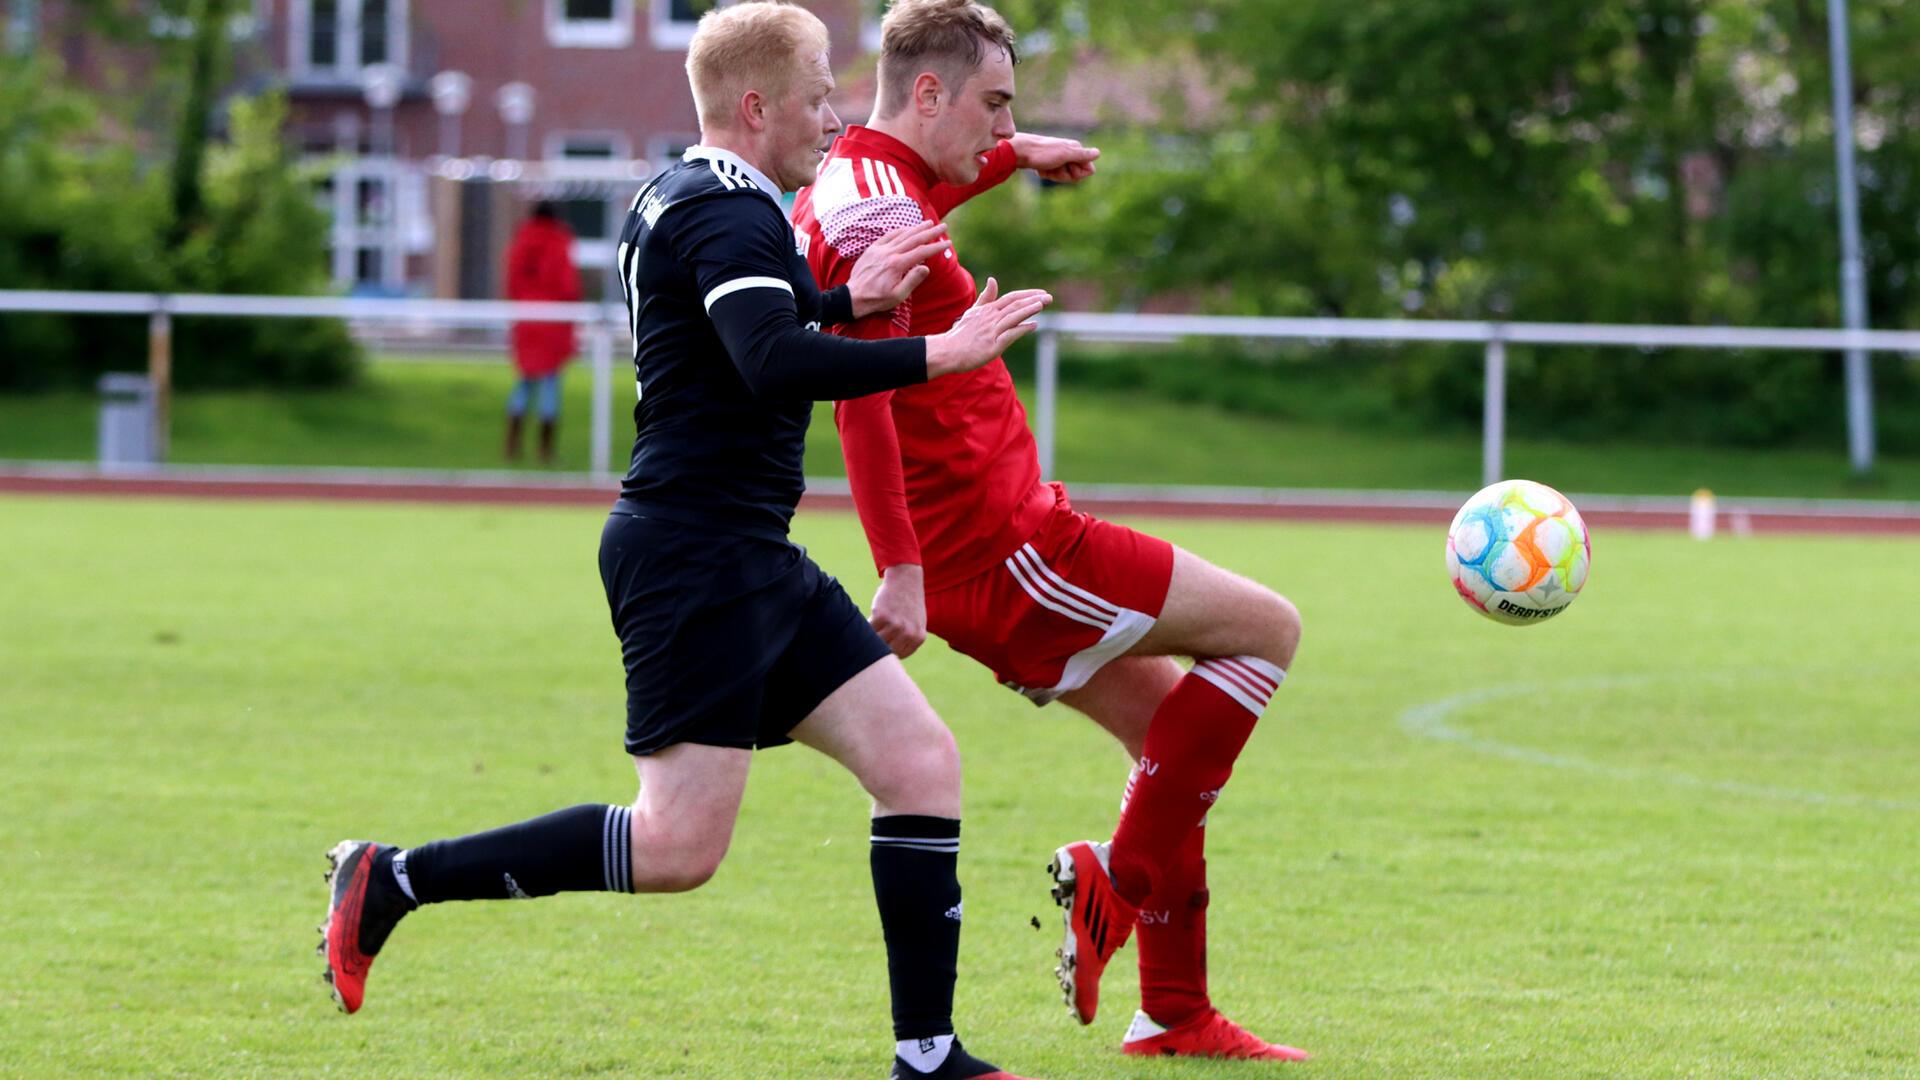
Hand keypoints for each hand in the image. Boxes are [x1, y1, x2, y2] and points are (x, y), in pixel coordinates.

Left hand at [846, 220, 951, 318]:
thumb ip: (912, 280)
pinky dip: (900, 230)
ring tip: (928, 223)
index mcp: (897, 264)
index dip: (936, 246)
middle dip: (931, 232)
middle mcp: (889, 253)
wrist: (854, 296)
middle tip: (943, 226)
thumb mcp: (898, 296)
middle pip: (914, 238)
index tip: (948, 242)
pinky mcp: (872, 249)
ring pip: (902, 234)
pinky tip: (907, 228)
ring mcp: (880, 249)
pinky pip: (888, 235)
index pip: (922, 251)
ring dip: (917, 227)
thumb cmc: (877, 299)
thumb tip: (926, 267)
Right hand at [870, 564, 926, 657]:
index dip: (888, 653)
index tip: (881, 648)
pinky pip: (869, 629)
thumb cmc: (909, 602)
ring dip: (871, 638)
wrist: (906, 579)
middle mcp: (908, 633)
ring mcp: (895, 625)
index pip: (899, 655)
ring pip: (877, 642)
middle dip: (878, 648)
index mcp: (918, 637)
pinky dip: (866, 627)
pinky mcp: (881, 616)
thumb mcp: (916, 623)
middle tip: (871, 645)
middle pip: (887, 652)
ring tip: (868, 634)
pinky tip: (868, 621)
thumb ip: (908, 640)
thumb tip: (889, 658)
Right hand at [924, 278, 1051, 378]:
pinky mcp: (992, 345)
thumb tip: (993, 279)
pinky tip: (1032, 325)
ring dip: (1029, 310)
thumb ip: (986, 297)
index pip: (1011, 298)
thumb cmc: (962, 334)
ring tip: (1042, 304)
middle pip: (1015, 305)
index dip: (1027, 295)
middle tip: (1049, 297)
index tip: (1041, 294)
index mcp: (988, 309)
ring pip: (1013, 316)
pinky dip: (1021, 329)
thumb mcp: (973, 312)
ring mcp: (991, 331)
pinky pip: (1010, 334)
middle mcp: (991, 317)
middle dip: (1033, 300)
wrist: (949, 351)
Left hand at [1010, 132, 1098, 183]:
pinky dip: (1047, 174)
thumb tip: (1098, 153)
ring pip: (1064, 176)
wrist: (1020, 151)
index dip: (1077, 174)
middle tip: (1053, 167)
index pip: (1088, 170)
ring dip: (1055, 175)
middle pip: (1076, 175)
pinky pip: (1054, 175)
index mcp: (1075, 149)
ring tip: (1045, 168)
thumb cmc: (1042, 153)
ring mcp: (1059, 159)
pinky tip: (1040, 169)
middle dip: (1065, 175)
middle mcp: (1069, 153)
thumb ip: (1082, 155)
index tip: (1065, 168)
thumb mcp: (1064, 154)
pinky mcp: (1050, 163)